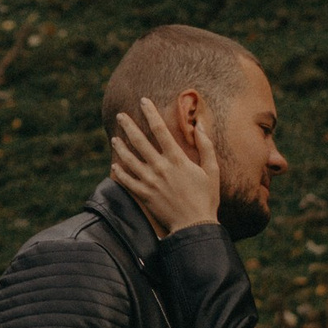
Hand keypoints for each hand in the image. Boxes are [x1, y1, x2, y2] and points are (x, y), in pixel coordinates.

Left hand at [110, 95, 220, 234]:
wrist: (195, 226)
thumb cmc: (206, 198)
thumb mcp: (212, 170)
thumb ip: (206, 146)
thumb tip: (200, 125)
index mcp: (177, 159)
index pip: (160, 129)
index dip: (150, 113)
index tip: (143, 101)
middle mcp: (160, 168)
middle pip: (139, 141)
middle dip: (128, 125)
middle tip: (121, 115)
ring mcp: (150, 182)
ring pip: (129, 159)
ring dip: (120, 147)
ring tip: (114, 138)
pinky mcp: (144, 195)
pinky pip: (127, 181)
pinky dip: (119, 172)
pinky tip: (115, 164)